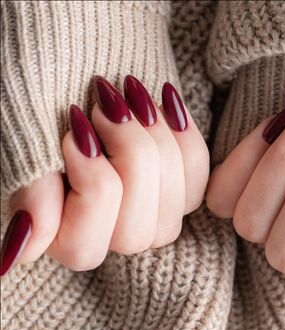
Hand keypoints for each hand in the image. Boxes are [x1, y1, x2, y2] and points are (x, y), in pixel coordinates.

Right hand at [1, 76, 208, 272]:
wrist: (78, 50)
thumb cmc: (47, 88)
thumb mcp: (30, 130)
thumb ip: (31, 188)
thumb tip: (17, 254)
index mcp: (58, 230)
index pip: (83, 245)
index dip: (89, 185)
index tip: (75, 126)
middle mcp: (106, 232)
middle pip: (136, 234)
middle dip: (130, 158)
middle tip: (107, 105)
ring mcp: (145, 213)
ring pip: (173, 209)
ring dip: (157, 144)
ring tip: (132, 95)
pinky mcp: (174, 188)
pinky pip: (197, 181)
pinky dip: (184, 138)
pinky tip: (164, 101)